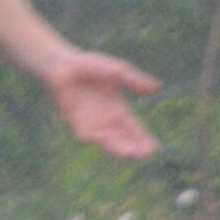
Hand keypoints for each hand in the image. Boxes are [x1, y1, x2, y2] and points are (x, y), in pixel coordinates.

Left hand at [46, 51, 161, 160]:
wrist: (63, 64)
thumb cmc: (90, 66)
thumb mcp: (117, 71)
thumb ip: (134, 80)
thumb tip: (157, 87)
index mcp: (117, 109)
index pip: (133, 128)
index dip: (143, 138)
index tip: (155, 148)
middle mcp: (104, 119)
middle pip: (121, 138)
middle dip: (133, 147)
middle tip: (145, 155)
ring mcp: (89, 120)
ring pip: (105, 139)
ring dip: (116, 147)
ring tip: (129, 153)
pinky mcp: (73, 119)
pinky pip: (83, 131)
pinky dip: (92, 136)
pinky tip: (100, 140)